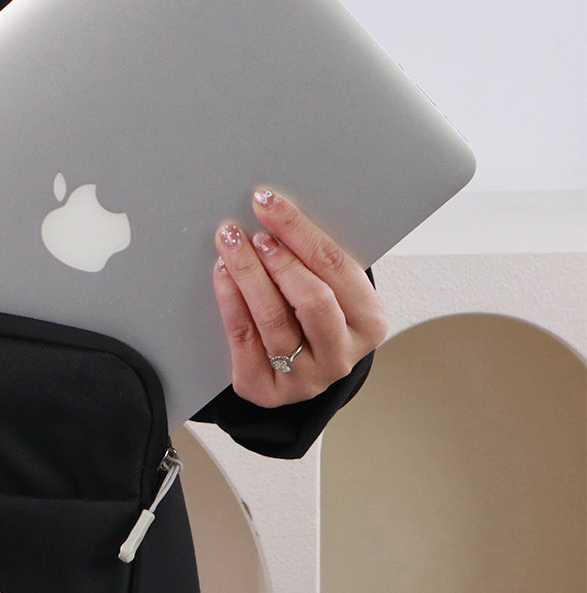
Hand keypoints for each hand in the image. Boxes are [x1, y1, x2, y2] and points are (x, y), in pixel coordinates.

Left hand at [211, 188, 387, 406]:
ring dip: (248, 274)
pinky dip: (230, 300)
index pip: (336, 266)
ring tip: (230, 244)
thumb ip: (315, 260)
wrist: (292, 371)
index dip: (299, 230)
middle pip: (311, 297)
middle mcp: (342, 355)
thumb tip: (277, 206)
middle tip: (251, 232)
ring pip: (273, 318)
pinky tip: (222, 273)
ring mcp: (305, 378)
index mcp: (370, 322)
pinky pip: (244, 337)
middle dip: (278, 258)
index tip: (268, 202)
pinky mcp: (266, 390)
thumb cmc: (308, 316)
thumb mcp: (328, 289)